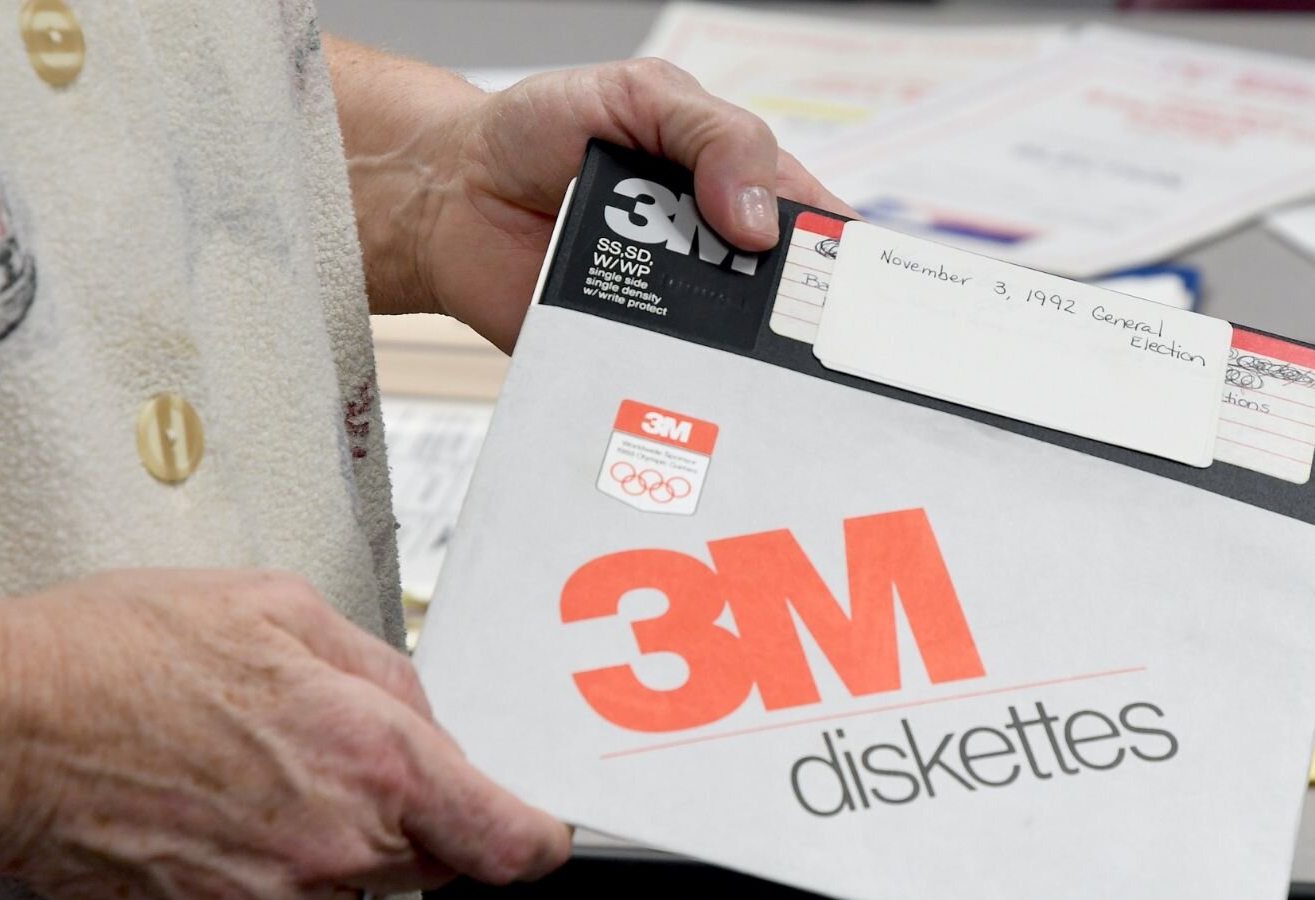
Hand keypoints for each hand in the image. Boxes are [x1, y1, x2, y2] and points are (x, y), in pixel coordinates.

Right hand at [0, 569, 568, 899]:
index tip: (540, 828)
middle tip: (350, 757)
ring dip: (339, 838)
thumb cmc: (121, 655)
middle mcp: (335, 843)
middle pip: (440, 858)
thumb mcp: (284, 610)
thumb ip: (385, 671)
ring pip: (358, 883)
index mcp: (372, 758)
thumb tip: (424, 715)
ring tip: (262, 771)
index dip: (535, 834)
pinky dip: (270, 866)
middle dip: (420, 812)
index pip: (508, 840)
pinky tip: (220, 808)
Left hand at [325, 40, 853, 348]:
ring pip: (736, 356)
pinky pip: (666, 384)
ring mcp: (674, 313)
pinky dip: (679, 389)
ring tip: (746, 357)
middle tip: (812, 331)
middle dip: (809, 322)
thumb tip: (758, 214)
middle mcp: (716, 259)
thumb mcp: (641, 95)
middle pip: (791, 305)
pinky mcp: (627, 357)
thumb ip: (711, 134)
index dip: (850, 258)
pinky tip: (685, 383)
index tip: (866, 285)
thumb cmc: (541, 131)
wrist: (447, 193)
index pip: (819, 227)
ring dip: (745, 360)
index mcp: (739, 188)